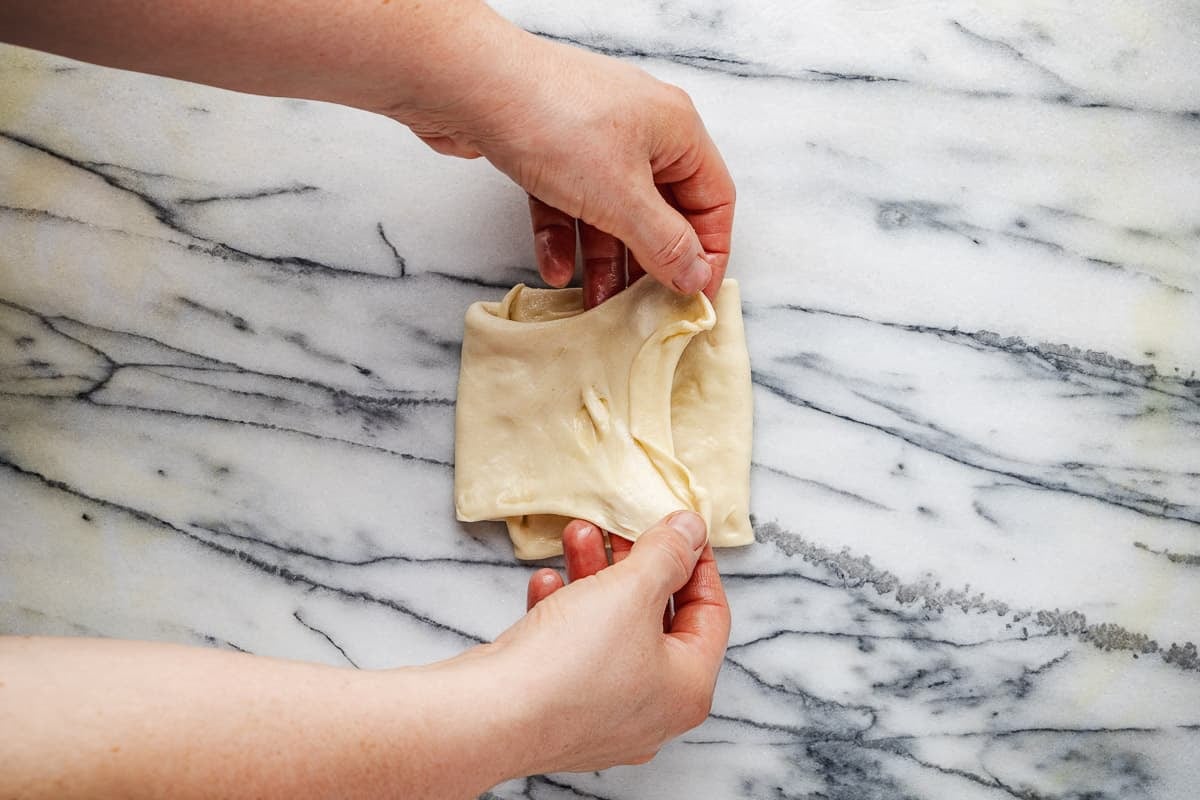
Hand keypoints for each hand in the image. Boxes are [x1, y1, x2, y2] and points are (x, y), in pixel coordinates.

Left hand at [399, 16, 735, 304]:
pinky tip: (552, 267)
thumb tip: (695, 276)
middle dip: (649, 263)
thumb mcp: (621, 198)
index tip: (693, 297)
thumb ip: (663, 243)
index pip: (713, 199)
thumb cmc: (553, 123)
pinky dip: (563, 235)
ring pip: (611, 212)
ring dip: (603, 260)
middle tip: (644, 310)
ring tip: (595, 305)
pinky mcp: (549, 148)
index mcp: (675, 129)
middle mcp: (640, 129)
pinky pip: (569, 201)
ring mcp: (592, 137)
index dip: (709, 252)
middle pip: (661, 210)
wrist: (466, 84)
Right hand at [481, 511, 730, 773]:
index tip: (679, 528)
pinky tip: (546, 583)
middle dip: (634, 564)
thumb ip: (668, 553)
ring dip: (595, 579)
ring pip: (612, 631)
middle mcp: (652, 711)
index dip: (697, 562)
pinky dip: (565, 613)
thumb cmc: (572, 661)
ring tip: (575, 535)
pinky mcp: (559, 713)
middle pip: (657, 620)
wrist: (490, 715)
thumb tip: (692, 531)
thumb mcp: (633, 589)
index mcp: (687, 689)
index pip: (711, 614)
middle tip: (619, 527)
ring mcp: (603, 717)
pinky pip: (574, 653)